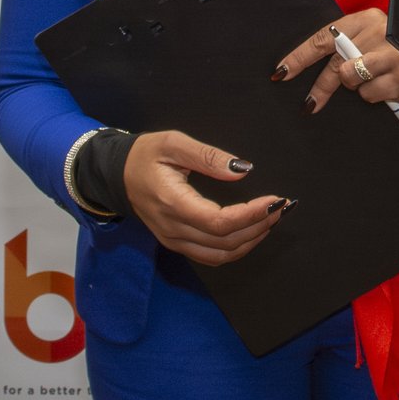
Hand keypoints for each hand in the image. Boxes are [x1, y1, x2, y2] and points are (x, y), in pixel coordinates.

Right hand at [121, 129, 286, 266]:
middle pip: (225, 242)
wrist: (116, 175)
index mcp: (172, 203)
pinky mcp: (177, 243)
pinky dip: (237, 247)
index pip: (219, 222)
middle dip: (260, 226)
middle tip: (282, 206)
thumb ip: (208, 156)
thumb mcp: (173, 143)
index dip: (251, 215)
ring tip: (272, 219)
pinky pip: (212, 256)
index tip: (275, 200)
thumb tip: (242, 170)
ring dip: (252, 240)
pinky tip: (252, 231)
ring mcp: (174, 240)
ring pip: (221, 254)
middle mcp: (173, 229)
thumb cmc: (144, 156)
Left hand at [273, 8, 398, 114]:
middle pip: (335, 61)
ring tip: (367, 85)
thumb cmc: (391, 58)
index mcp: (366, 19)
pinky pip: (369, 93)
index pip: (324, 37)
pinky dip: (372, 97)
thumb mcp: (368, 43)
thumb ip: (342, 48)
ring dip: (355, 88)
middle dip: (320, 86)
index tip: (282, 72)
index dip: (300, 56)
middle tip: (309, 104)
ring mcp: (392, 53)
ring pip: (351, 78)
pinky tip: (384, 90)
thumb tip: (301, 67)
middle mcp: (379, 31)